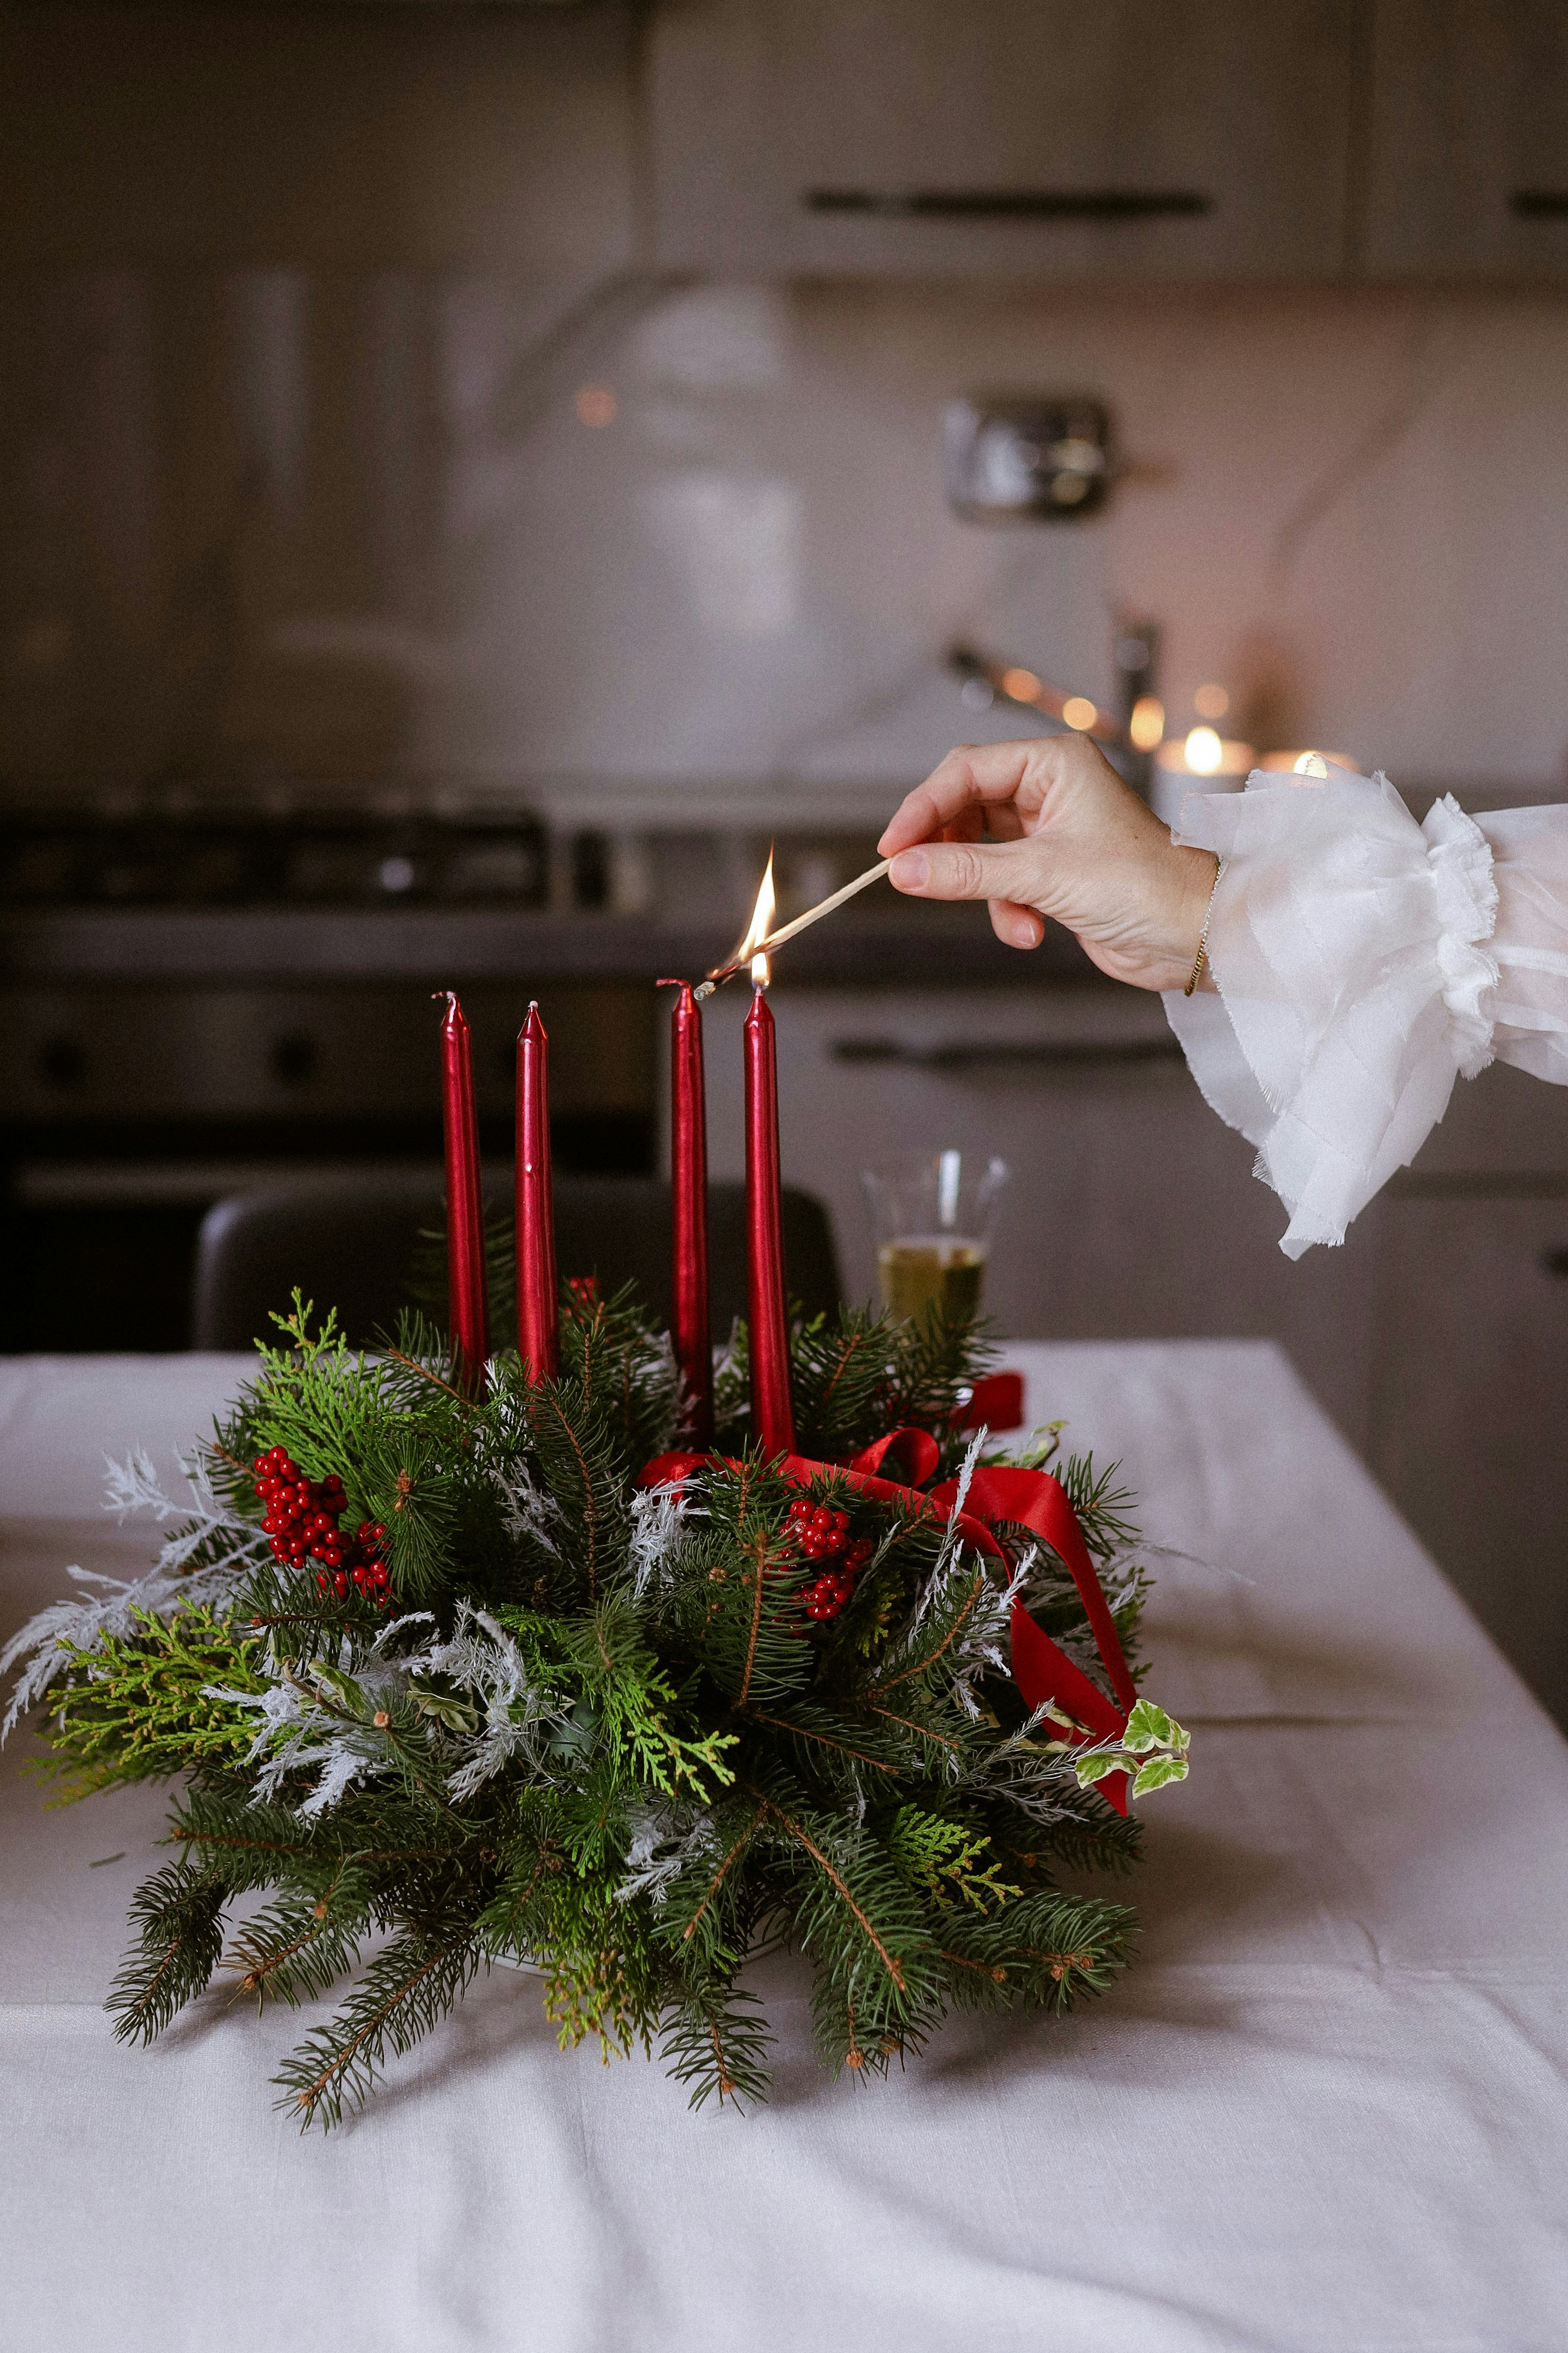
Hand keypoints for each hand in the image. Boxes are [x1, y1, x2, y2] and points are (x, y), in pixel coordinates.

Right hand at [877, 735, 1217, 992]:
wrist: (1193, 934)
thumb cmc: (1143, 886)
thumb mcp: (1042, 875)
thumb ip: (966, 870)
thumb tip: (903, 870)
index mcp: (1055, 763)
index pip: (967, 769)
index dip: (923, 807)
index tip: (893, 847)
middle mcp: (1052, 787)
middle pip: (966, 806)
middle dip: (948, 849)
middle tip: (915, 878)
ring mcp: (1052, 828)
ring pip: (981, 850)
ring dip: (984, 889)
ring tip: (1011, 917)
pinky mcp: (1054, 868)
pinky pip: (1001, 882)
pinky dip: (1007, 910)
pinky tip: (1032, 932)